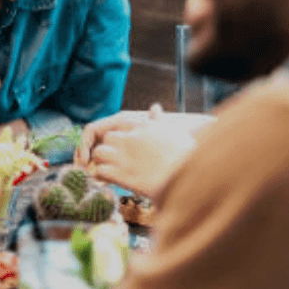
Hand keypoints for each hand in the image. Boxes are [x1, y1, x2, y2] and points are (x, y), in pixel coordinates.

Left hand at [76, 106, 202, 198]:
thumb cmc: (186, 156)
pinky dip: (102, 176)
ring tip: (113, 171)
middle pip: (107, 138)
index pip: (119, 125)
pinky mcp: (122, 174)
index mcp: (142, 128)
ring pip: (99, 153)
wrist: (190, 178)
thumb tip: (155, 107)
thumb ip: (159, 119)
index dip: (120, 139)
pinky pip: (100, 171)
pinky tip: (112, 181)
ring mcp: (124, 156)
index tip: (125, 149)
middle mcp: (130, 139)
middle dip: (109, 149)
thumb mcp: (173, 131)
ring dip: (102, 162)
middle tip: (117, 161)